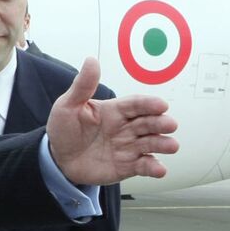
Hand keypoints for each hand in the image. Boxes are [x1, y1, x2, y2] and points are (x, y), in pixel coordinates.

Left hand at [45, 57, 178, 185]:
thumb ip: (82, 86)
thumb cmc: (65, 129)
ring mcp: (128, 147)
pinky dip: (153, 167)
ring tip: (172, 145)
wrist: (58, 158)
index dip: (149, 104)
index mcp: (115, 110)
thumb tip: (91, 60)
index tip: (161, 105)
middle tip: (170, 125)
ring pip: (150, 143)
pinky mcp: (127, 166)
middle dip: (161, 123)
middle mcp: (126, 127)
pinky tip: (160, 170)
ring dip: (162, 144)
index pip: (136, 104)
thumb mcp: (68, 106)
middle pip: (148, 123)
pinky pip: (143, 166)